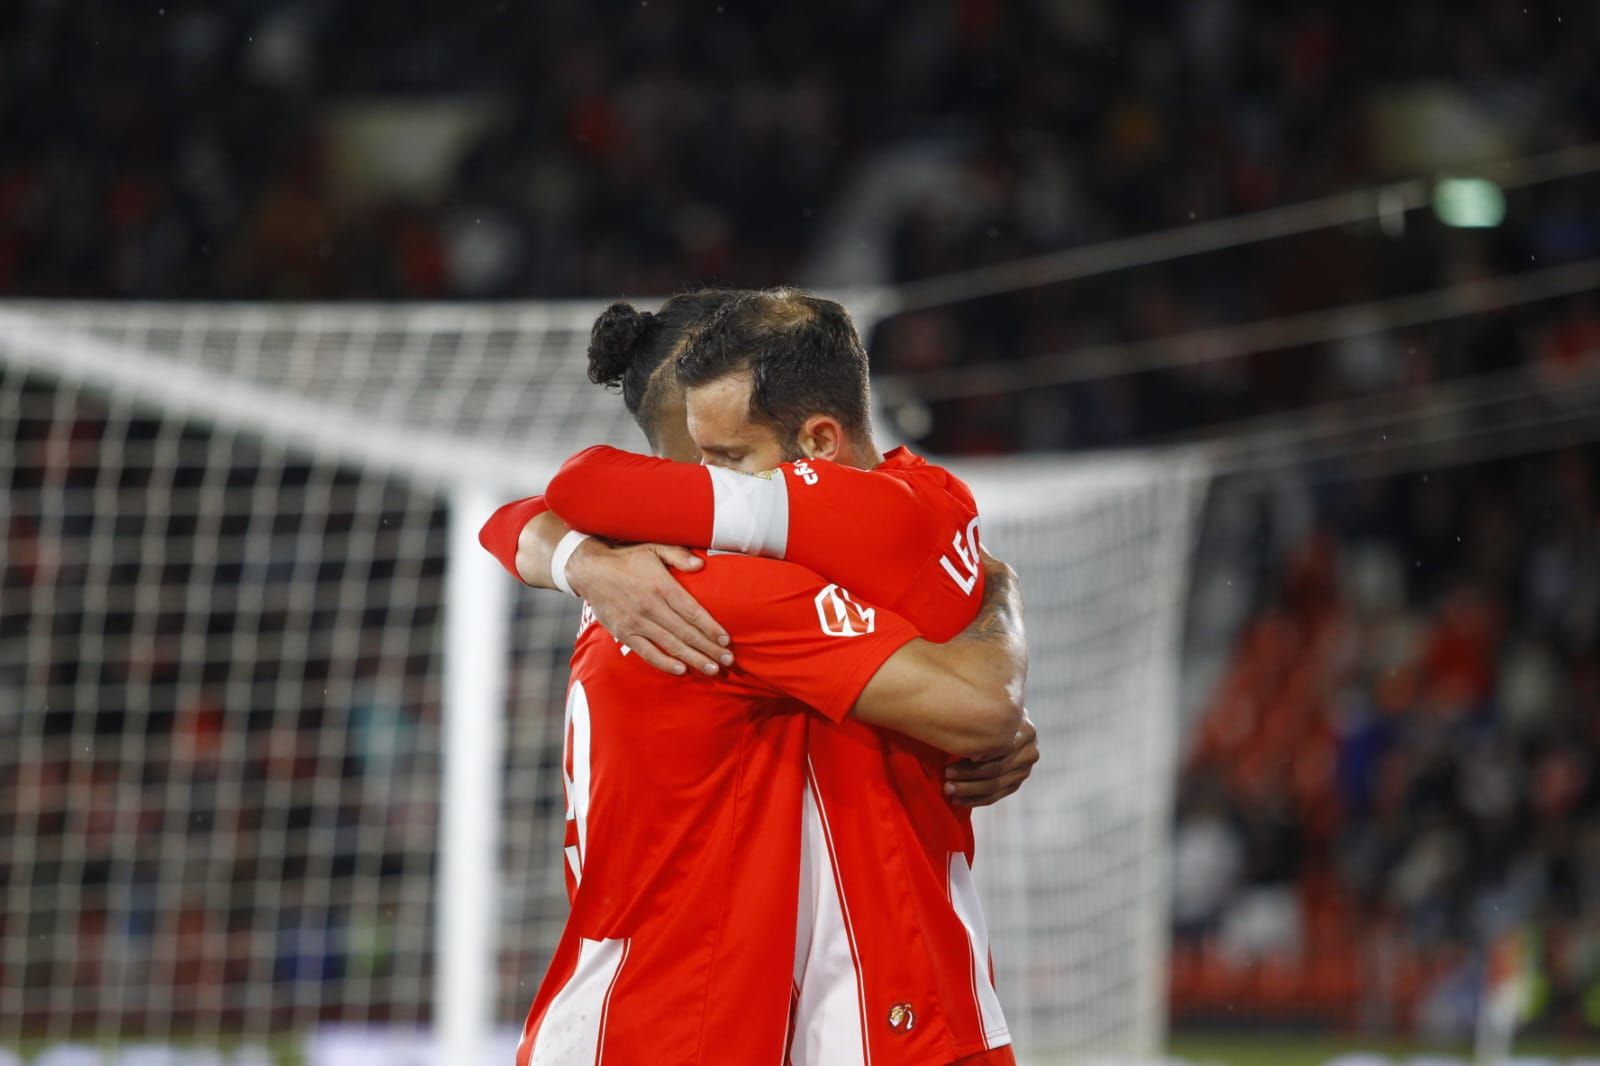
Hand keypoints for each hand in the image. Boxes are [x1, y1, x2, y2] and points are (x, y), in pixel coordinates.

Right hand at [565, 540, 733, 676]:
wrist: (590, 570)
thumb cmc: (627, 558)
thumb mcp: (653, 547)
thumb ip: (678, 554)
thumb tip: (700, 565)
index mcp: (661, 586)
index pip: (692, 612)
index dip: (710, 627)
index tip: (726, 640)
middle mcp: (650, 607)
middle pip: (685, 632)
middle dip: (708, 648)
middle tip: (728, 660)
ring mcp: (636, 622)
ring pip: (670, 645)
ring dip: (693, 659)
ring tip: (712, 669)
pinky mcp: (624, 633)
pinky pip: (647, 652)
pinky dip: (664, 663)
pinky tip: (681, 670)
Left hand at [943, 712, 1036, 806]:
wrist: (1001, 721)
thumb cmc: (987, 713)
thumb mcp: (988, 712)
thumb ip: (982, 719)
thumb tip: (961, 724)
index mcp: (1025, 731)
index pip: (998, 750)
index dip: (975, 756)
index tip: (951, 760)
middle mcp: (1030, 752)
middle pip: (996, 769)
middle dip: (968, 775)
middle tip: (946, 776)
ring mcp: (1024, 770)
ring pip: (995, 785)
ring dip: (969, 790)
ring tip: (948, 789)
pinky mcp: (1016, 783)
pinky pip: (994, 796)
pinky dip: (974, 799)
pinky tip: (957, 800)